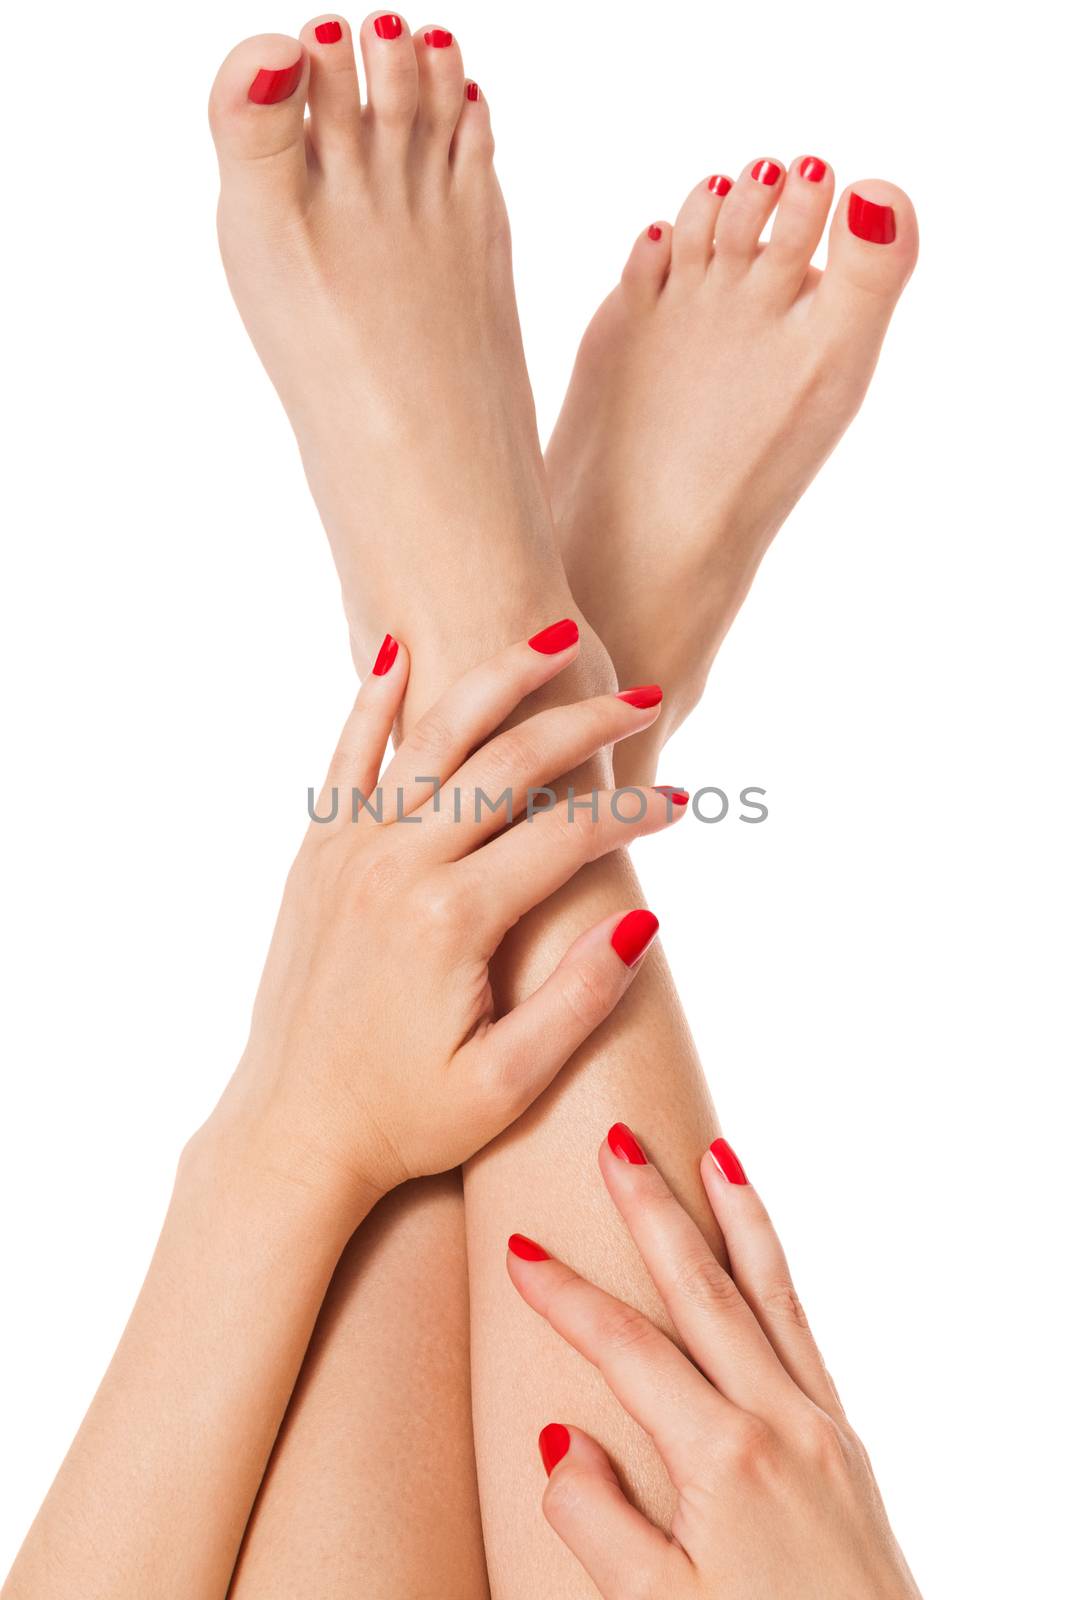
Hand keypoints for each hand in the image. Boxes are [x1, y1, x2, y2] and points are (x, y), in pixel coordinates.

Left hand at [206, 625, 683, 1215]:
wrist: (292, 1132)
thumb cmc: (405, 1120)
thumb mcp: (508, 1083)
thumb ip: (581, 999)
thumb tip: (646, 919)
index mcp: (450, 920)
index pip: (567, 836)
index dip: (632, 813)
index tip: (682, 804)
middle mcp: (395, 867)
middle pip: (507, 763)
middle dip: (583, 724)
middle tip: (639, 698)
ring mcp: (348, 854)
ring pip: (432, 738)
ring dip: (496, 680)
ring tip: (552, 638)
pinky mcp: (317, 858)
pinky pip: (347, 759)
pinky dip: (372, 703)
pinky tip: (399, 652)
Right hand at [507, 1128, 921, 1599]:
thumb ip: (597, 1523)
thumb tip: (557, 1439)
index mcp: (724, 1458)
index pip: (626, 1348)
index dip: (565, 1296)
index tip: (518, 1250)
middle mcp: (779, 1419)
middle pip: (702, 1288)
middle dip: (653, 1209)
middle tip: (616, 1141)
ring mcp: (820, 1423)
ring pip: (769, 1292)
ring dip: (735, 1216)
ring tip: (713, 1152)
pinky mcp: (844, 1439)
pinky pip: (804, 1329)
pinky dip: (778, 1273)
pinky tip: (761, 1252)